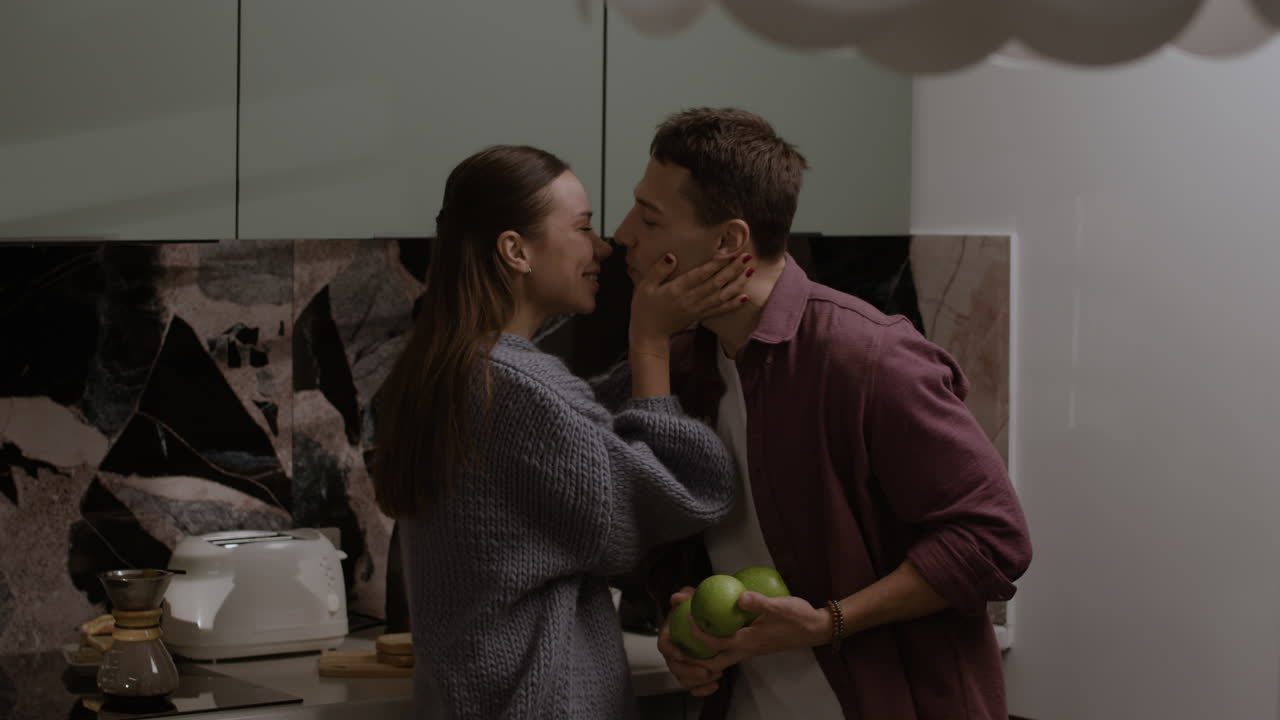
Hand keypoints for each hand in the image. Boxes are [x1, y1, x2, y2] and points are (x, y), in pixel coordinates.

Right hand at [629, 253, 751, 348]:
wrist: (649, 334)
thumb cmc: (644, 308)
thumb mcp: (645, 286)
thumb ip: (659, 270)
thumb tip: (672, 256)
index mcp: (677, 290)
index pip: (701, 275)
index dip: (716, 264)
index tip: (729, 253)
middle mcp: (691, 300)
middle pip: (716, 284)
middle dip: (733, 270)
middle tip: (747, 257)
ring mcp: (697, 309)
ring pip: (721, 296)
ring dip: (737, 284)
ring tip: (750, 271)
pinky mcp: (700, 316)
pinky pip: (719, 310)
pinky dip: (733, 304)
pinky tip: (744, 297)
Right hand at [656, 587, 722, 696]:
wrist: (711, 619)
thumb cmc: (699, 608)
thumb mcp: (694, 599)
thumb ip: (686, 596)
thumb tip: (677, 598)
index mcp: (669, 634)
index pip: (663, 644)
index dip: (671, 651)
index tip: (682, 655)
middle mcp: (673, 652)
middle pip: (673, 667)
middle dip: (688, 672)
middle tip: (706, 672)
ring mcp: (682, 665)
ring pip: (683, 679)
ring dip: (698, 682)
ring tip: (717, 676)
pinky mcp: (692, 674)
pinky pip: (694, 686)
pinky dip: (703, 689)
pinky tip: (715, 686)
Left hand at [681, 592, 832, 673]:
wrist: (814, 629)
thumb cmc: (797, 617)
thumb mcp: (779, 606)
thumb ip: (759, 602)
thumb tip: (739, 596)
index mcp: (748, 642)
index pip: (715, 643)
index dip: (697, 632)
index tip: (685, 616)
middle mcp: (745, 650)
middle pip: (711, 661)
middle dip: (692, 655)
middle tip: (676, 640)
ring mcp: (748, 649)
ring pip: (718, 657)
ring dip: (701, 651)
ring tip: (688, 632)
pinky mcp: (751, 645)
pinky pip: (727, 649)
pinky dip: (714, 643)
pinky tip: (710, 624)